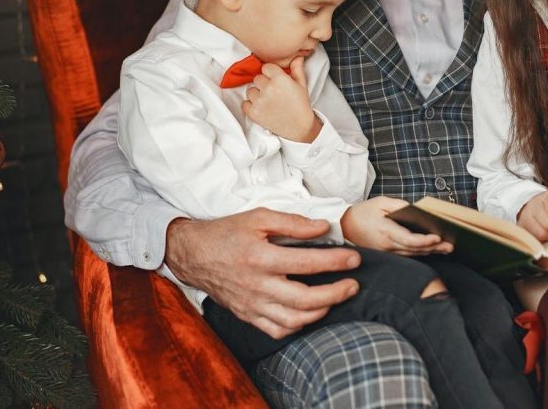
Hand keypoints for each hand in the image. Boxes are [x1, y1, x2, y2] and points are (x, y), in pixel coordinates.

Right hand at [164, 208, 360, 338]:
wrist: (192, 255)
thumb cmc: (226, 233)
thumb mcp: (258, 217)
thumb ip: (292, 223)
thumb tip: (323, 228)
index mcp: (260, 257)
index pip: (307, 263)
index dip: (336, 261)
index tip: (354, 258)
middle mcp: (257, 285)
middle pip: (305, 299)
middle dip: (336, 293)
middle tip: (353, 285)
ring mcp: (252, 305)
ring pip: (294, 319)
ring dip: (321, 311)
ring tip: (335, 297)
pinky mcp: (248, 316)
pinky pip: (277, 330)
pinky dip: (298, 325)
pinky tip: (309, 312)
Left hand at [243, 56, 320, 142]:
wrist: (299, 127)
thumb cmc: (301, 105)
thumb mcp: (302, 84)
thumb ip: (297, 68)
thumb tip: (297, 57)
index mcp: (279, 79)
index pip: (266, 67)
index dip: (270, 74)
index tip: (275, 80)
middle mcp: (268, 88)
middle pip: (257, 78)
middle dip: (264, 84)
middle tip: (274, 92)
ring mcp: (259, 101)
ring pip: (250, 90)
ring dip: (257, 95)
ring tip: (268, 101)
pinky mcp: (253, 113)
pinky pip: (244, 104)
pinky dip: (250, 106)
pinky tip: (261, 108)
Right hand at [341, 196, 453, 254]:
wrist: (344, 227)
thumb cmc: (362, 213)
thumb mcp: (381, 202)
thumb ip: (400, 206)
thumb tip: (416, 210)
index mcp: (386, 232)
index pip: (409, 240)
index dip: (425, 241)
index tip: (438, 237)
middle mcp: (388, 246)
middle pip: (415, 250)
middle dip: (434, 248)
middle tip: (450, 245)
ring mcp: (388, 252)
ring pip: (413, 255)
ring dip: (430, 252)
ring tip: (446, 248)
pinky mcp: (388, 255)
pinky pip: (407, 255)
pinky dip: (421, 253)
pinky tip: (432, 250)